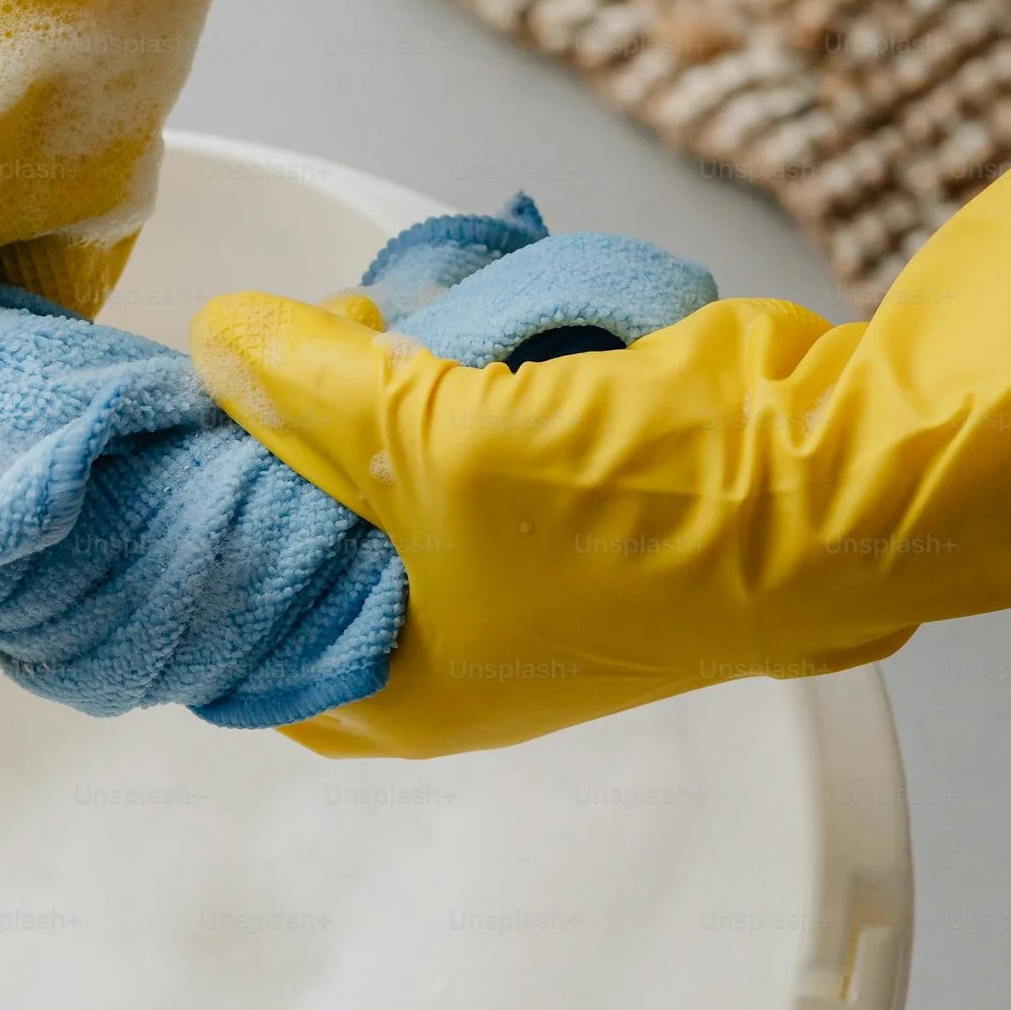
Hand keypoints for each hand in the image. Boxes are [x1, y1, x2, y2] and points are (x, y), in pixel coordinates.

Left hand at [190, 75, 1010, 757]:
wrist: (828, 475)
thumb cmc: (637, 511)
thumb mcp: (434, 442)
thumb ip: (307, 389)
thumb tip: (216, 338)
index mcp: (400, 690)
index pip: (245, 636)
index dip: (206, 543)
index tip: (182, 447)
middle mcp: (442, 645)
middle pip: (307, 537)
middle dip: (288, 441)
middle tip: (266, 358)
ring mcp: (498, 567)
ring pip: (377, 468)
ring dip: (366, 389)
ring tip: (358, 323)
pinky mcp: (549, 491)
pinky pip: (453, 430)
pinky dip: (437, 373)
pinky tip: (422, 319)